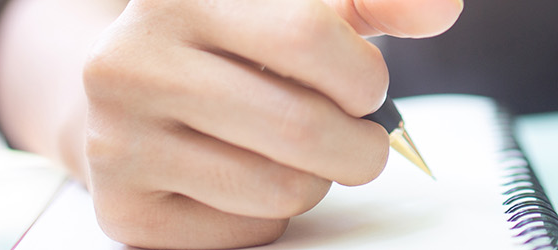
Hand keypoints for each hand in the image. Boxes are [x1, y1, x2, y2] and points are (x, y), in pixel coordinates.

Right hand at [80, 0, 460, 247]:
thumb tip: (440, 9)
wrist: (134, 94)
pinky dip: (269, 215)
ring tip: (295, 153)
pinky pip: (247, 232)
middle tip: (357, 138)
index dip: (363, 76)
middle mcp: (130, 62)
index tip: (363, 89)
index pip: (309, 37)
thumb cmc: (238, 47)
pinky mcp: (123, 208)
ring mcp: (117, 138)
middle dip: (360, 145)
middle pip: (302, 126)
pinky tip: (244, 178)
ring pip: (280, 189)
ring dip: (316, 181)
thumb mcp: (305, 4)